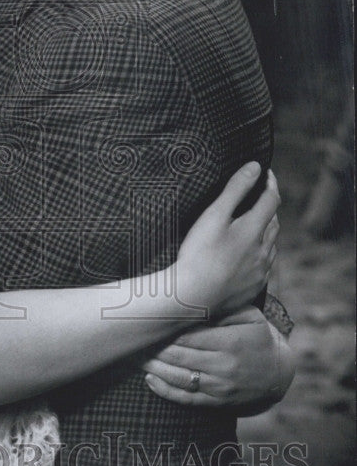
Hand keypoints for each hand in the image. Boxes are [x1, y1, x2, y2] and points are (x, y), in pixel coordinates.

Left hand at [142, 306, 294, 409]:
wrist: (278, 372)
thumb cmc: (257, 336)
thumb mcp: (249, 316)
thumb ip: (222, 309)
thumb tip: (192, 302)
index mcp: (231, 342)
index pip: (188, 336)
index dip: (164, 330)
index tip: (146, 322)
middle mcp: (225, 367)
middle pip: (179, 357)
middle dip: (154, 348)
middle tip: (134, 338)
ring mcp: (220, 387)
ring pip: (179, 378)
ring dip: (153, 368)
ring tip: (135, 356)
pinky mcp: (217, 402)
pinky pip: (186, 399)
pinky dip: (165, 390)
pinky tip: (150, 379)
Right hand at [175, 163, 279, 317]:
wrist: (191, 298)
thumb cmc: (198, 254)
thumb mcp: (214, 215)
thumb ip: (236, 189)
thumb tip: (255, 167)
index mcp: (255, 230)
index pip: (271, 199)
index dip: (269, 183)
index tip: (265, 173)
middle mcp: (264, 251)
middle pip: (273, 223)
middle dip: (268, 207)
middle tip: (257, 198)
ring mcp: (260, 272)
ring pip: (270, 246)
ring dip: (265, 232)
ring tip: (253, 225)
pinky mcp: (253, 289)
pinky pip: (263, 267)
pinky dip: (259, 255)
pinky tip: (247, 256)